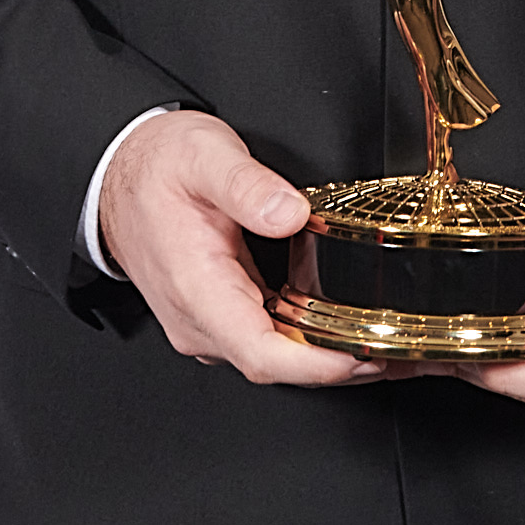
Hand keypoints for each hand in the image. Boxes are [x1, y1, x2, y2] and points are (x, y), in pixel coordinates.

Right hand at [98, 111, 388, 387]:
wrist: (117, 173)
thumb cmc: (155, 169)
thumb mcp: (203, 157)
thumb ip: (246, 185)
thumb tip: (289, 213)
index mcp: (197, 291)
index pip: (261, 353)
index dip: (317, 365)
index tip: (365, 356)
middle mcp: (201, 322)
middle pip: (279, 367)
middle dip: (344, 366)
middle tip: (407, 353)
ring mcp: (210, 325)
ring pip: (278, 360)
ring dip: (334, 358)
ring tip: (396, 346)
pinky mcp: (221, 316)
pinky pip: (272, 342)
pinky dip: (314, 343)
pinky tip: (352, 330)